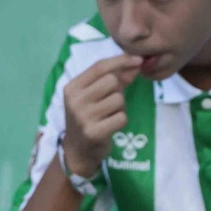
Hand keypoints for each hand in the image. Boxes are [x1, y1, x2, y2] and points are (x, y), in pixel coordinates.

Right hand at [61, 54, 141, 177]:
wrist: (78, 150)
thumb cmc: (88, 118)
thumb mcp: (94, 96)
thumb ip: (115, 79)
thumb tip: (136, 63)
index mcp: (72, 87)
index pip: (99, 66)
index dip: (121, 61)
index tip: (138, 60)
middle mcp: (75, 100)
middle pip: (111, 81)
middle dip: (118, 90)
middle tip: (110, 103)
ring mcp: (83, 117)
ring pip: (119, 99)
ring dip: (120, 108)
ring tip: (108, 116)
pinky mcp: (94, 133)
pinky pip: (121, 117)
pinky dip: (121, 121)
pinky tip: (110, 126)